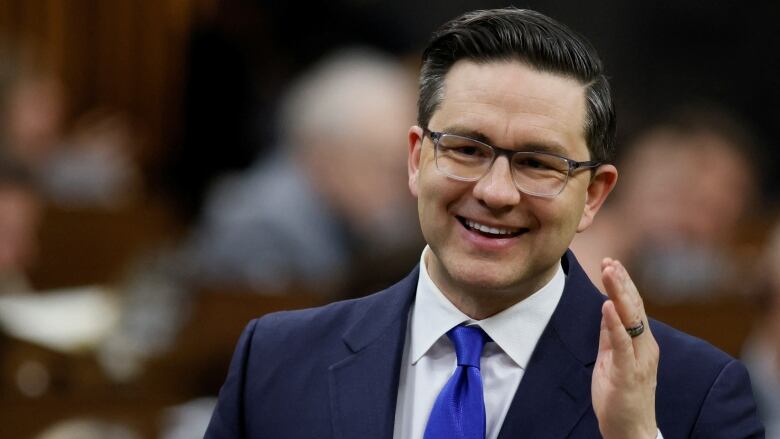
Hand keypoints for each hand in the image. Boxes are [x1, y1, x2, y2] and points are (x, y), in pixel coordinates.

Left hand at [592, 258, 658, 438]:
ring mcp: (638, 359)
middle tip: (609, 260)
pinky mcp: (627, 372)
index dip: (623, 284)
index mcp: (641, 342)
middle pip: (634, 307)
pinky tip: (607, 306)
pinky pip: (621, 343)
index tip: (612, 263)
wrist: (631, 430)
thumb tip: (606, 308)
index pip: (634, 307)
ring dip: (619, 293)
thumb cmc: (621, 396)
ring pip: (631, 319)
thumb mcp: (611, 358)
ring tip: (609, 272)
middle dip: (621, 282)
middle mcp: (645, 346)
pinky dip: (614, 322)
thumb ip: (610, 335)